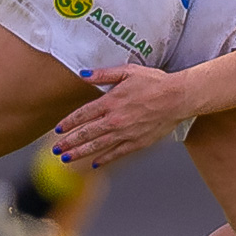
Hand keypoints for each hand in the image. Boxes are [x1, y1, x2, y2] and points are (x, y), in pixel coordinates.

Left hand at [51, 64, 192, 166]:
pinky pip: (117, 153)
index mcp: (110, 102)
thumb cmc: (155, 82)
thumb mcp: (128, 71)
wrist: (178, 97)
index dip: (68, 123)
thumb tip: (83, 75)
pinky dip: (105, 159)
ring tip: (66, 159)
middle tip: (56, 149)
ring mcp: (125, 133)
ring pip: (97, 146)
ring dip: (80, 153)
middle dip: (69, 142)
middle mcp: (114, 120)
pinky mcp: (137, 142)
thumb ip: (104, 75)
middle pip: (85, 134)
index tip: (58, 129)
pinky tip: (95, 164)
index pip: (82, 115)